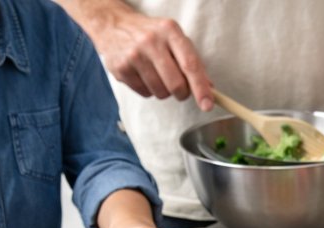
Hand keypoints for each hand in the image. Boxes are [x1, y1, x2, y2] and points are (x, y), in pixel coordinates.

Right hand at [93, 8, 212, 107]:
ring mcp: (134, 55)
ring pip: (161, 93)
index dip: (201, 88)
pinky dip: (149, 90)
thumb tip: (209, 88)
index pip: (190, 65)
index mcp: (169, 31)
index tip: (207, 105)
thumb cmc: (151, 34)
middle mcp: (151, 41)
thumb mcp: (173, 38)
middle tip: (179, 87)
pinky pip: (145, 94)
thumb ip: (192, 61)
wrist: (114, 25)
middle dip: (182, 93)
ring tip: (157, 75)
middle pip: (176, 85)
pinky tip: (143, 75)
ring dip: (164, 91)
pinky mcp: (121, 69)